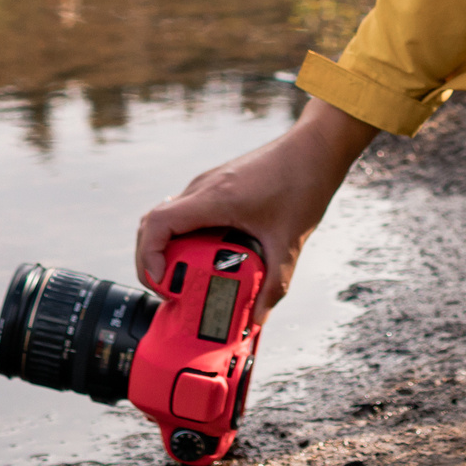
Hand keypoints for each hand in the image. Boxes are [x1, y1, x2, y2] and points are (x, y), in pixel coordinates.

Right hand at [136, 96, 377, 322]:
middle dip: (150, 259)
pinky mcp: (218, 184)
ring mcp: (209, 183)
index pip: (158, 223)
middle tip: (167, 288)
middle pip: (153, 222)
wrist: (316, 146)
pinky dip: (183, 235)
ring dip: (166, 247)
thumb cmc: (303, 183)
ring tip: (182, 277)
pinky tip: (204, 256)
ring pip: (168, 215)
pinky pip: (186, 211)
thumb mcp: (290, 240)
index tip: (162, 281)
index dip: (148, 255)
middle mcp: (204, 187)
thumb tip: (257, 320)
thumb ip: (275, 282)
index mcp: (215, 198)